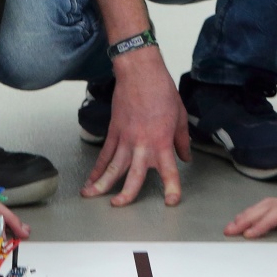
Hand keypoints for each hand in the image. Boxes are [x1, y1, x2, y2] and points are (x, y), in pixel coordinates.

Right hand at [82, 49, 191, 206]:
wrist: (140, 72)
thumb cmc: (162, 90)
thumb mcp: (180, 116)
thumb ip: (182, 140)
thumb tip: (185, 157)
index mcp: (162, 141)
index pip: (169, 170)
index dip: (171, 188)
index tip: (171, 201)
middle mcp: (142, 144)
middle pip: (133, 175)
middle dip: (126, 193)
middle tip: (119, 205)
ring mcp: (125, 139)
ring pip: (112, 166)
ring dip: (101, 183)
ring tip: (91, 195)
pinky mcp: (114, 131)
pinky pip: (104, 153)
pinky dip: (97, 167)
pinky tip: (91, 179)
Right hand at [225, 187, 276, 238]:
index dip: (264, 223)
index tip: (250, 234)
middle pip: (267, 207)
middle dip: (247, 218)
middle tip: (229, 230)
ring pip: (267, 205)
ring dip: (249, 214)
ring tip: (233, 225)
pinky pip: (272, 207)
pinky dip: (257, 212)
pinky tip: (251, 218)